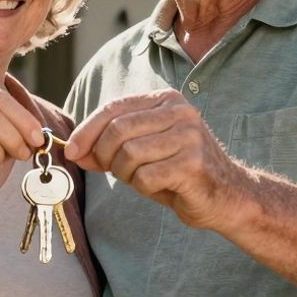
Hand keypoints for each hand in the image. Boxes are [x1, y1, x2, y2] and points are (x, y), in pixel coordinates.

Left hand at [65, 89, 244, 229]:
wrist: (227, 196)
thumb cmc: (179, 172)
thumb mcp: (141, 152)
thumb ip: (108, 147)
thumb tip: (72, 150)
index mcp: (166, 100)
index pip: (114, 108)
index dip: (86, 131)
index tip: (70, 151)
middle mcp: (180, 112)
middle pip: (117, 130)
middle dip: (104, 155)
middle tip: (111, 171)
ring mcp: (189, 136)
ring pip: (129, 154)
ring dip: (125, 174)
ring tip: (142, 178)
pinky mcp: (192, 164)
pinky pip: (145, 177)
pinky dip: (143, 188)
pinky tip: (161, 187)